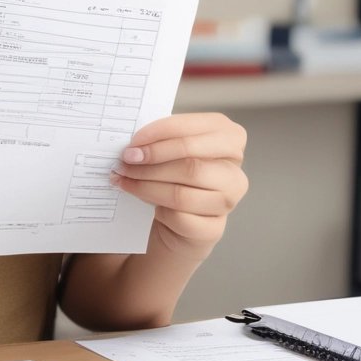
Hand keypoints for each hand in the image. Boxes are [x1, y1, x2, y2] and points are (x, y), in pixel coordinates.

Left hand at [111, 113, 247, 261]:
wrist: (181, 221)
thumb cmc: (177, 177)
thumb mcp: (173, 151)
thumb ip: (162, 140)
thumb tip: (135, 144)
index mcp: (229, 139)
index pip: (193, 131)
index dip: (159, 134)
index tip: (134, 140)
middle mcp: (234, 172)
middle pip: (190, 162)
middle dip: (152, 160)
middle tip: (126, 160)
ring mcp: (227, 202)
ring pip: (181, 192)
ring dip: (146, 184)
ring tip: (126, 178)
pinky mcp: (214, 229)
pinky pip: (178, 217)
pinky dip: (153, 206)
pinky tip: (139, 198)